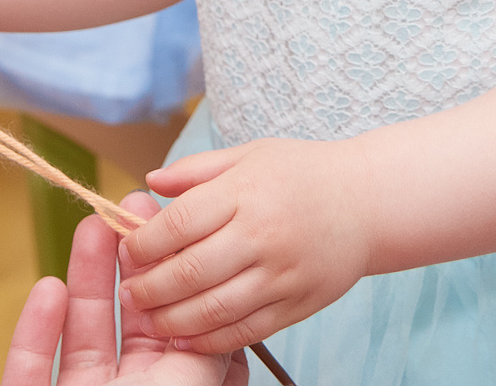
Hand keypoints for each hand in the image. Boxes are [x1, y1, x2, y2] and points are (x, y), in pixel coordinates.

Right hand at [3, 193, 246, 385]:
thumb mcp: (196, 384)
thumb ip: (212, 350)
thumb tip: (226, 306)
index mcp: (169, 381)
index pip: (167, 318)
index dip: (164, 268)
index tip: (163, 225)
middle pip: (123, 316)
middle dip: (124, 260)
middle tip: (127, 210)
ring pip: (79, 332)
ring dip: (84, 278)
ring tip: (90, 228)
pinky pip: (33, 365)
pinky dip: (35, 331)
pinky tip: (47, 289)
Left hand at [121, 139, 370, 352]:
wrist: (368, 203)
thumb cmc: (304, 174)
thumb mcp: (250, 155)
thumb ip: (197, 171)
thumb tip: (150, 182)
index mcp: (246, 191)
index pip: (180, 222)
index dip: (145, 241)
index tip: (128, 250)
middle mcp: (262, 234)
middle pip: (191, 270)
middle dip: (150, 287)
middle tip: (129, 293)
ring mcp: (281, 274)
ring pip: (214, 308)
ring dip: (173, 319)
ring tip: (150, 319)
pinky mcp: (297, 304)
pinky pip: (246, 330)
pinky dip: (211, 340)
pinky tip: (187, 337)